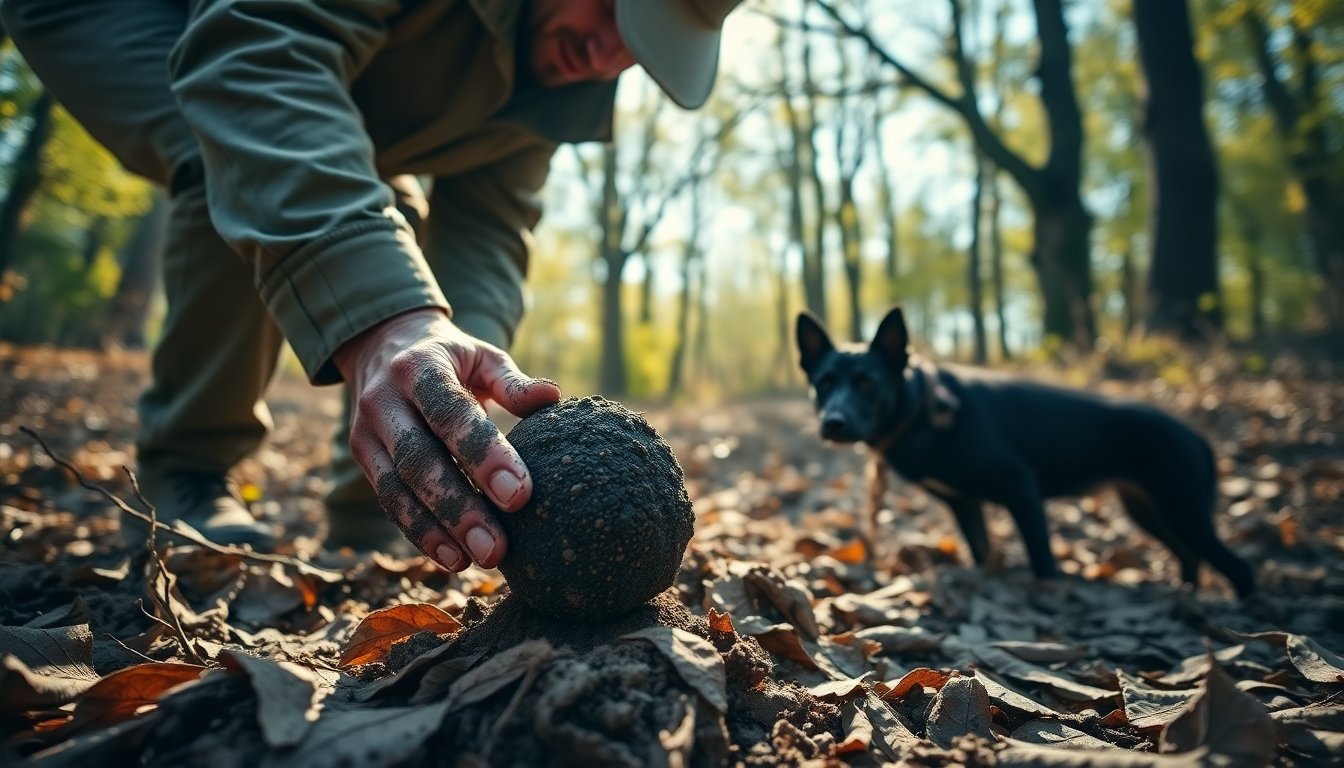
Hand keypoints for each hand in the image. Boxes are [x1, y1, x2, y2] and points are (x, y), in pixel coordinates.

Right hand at [332, 308, 560, 570]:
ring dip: (436, 531)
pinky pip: (389, 500)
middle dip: (459, 508)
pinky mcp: (362, 456)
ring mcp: (366, 430)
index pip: (451, 414)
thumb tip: (551, 397)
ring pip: (397, 489)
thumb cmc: (451, 358)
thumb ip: (512, 382)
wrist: (383, 344)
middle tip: (498, 548)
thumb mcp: (481, 357)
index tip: (521, 495)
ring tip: (477, 560)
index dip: (484, 455)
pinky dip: (420, 533)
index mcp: (420, 368)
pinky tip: (454, 559)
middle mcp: (384, 399)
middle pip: (419, 460)